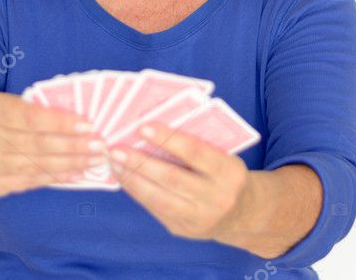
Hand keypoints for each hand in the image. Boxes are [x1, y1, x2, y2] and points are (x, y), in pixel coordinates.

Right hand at [0, 92, 106, 196]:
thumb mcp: (4, 103)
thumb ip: (33, 109)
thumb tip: (79, 121)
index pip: (31, 117)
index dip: (61, 122)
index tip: (89, 124)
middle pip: (36, 144)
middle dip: (73, 146)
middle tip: (100, 146)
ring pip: (36, 165)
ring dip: (70, 164)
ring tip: (94, 160)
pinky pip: (31, 181)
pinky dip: (56, 177)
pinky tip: (76, 173)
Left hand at [109, 123, 253, 241]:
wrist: (241, 213)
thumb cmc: (224, 174)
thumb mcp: (223, 156)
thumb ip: (196, 145)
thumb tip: (151, 130)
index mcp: (230, 172)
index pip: (195, 152)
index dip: (168, 139)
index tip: (142, 126)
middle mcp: (217, 198)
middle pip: (172, 177)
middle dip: (140, 162)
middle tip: (116, 148)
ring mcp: (200, 218)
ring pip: (159, 198)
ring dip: (132, 179)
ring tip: (113, 162)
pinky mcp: (183, 229)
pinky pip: (155, 209)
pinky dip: (136, 192)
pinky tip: (123, 178)